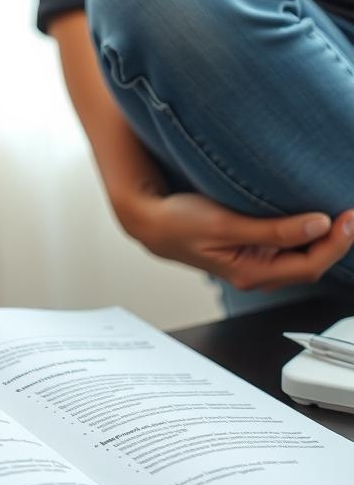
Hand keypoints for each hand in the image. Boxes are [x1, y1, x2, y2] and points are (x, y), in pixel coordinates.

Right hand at [120, 191, 353, 290]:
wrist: (150, 221)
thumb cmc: (178, 223)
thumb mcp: (224, 224)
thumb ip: (272, 229)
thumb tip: (318, 226)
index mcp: (249, 273)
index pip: (308, 266)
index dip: (335, 243)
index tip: (347, 217)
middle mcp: (256, 272)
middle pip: (312, 264)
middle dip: (337, 240)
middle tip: (351, 211)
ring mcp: (256, 261)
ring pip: (303, 255)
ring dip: (324, 237)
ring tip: (339, 212)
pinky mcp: (254, 247)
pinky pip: (291, 245)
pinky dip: (308, 232)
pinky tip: (314, 217)